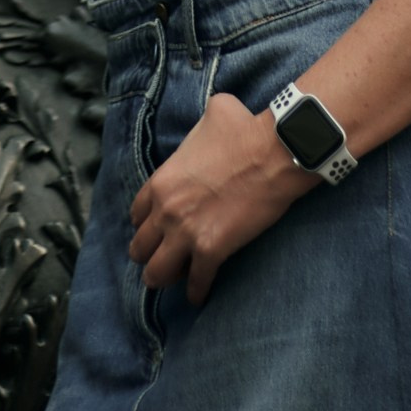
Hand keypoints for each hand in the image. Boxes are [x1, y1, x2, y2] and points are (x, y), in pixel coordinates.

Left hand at [128, 91, 308, 306]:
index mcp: (161, 181)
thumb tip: (213, 121)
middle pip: (140, 248)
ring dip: (164, 278)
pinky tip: (199, 296)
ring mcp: (186, 233)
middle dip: (149, 254)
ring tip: (175, 280)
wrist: (274, 152)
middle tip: (162, 258)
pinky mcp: (211, 250)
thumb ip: (201, 128)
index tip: (155, 230)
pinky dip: (197, 292)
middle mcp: (166, 211)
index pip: (137, 214)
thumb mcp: (213, 113)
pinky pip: (196, 282)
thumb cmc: (245, 129)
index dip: (145, 224)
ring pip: (157, 273)